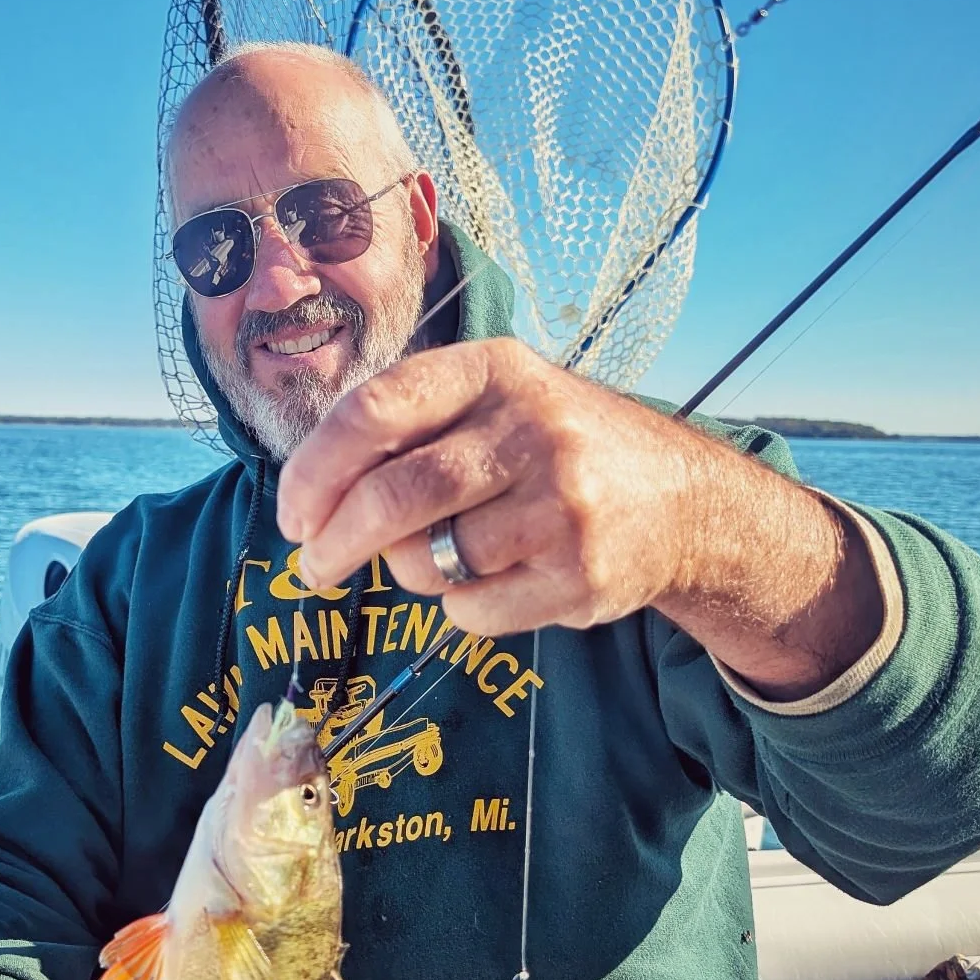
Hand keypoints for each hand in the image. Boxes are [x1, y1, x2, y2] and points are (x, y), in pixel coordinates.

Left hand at [277, 338, 882, 697]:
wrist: (687, 504)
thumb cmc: (559, 451)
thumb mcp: (501, 399)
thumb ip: (415, 424)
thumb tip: (312, 492)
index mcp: (497, 370)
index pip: (375, 410)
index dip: (315, 469)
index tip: (292, 514)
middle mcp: (534, 429)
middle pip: (395, 495)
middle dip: (335, 541)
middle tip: (313, 565)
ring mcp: (562, 505)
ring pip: (431, 560)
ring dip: (409, 572)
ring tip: (433, 559)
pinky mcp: (581, 575)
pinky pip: (473, 608)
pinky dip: (460, 606)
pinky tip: (493, 580)